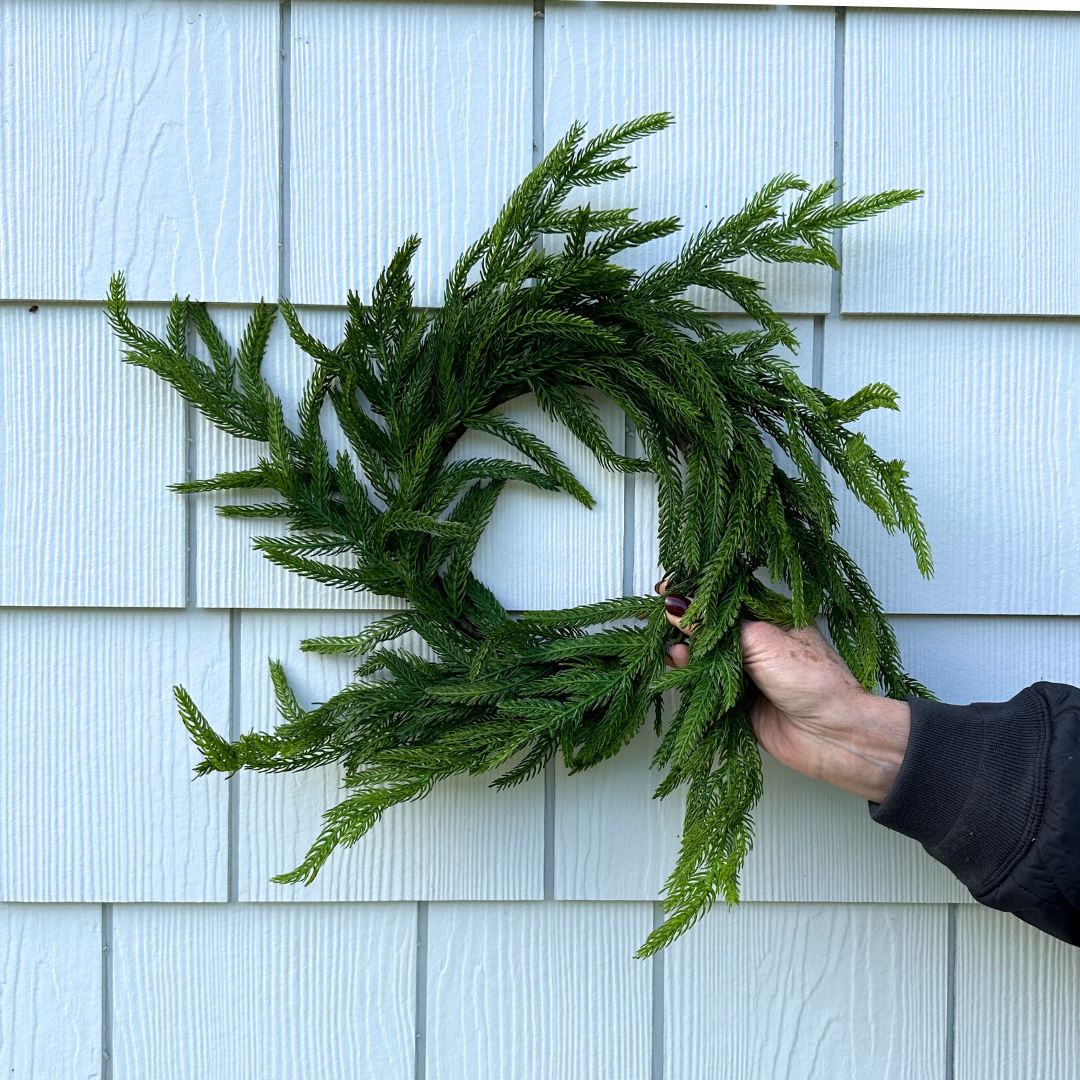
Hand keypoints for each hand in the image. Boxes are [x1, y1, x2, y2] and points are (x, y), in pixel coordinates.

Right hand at [656, 580, 910, 802]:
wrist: (834, 736)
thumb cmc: (812, 681)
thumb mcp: (761, 641)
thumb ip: (716, 627)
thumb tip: (676, 607)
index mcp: (772, 618)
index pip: (727, 599)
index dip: (698, 594)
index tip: (667, 588)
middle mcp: (759, 643)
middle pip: (712, 628)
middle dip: (685, 622)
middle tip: (659, 617)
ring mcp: (748, 672)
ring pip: (706, 656)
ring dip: (685, 651)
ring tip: (670, 647)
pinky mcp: (738, 701)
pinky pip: (706, 685)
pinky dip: (689, 676)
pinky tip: (677, 665)